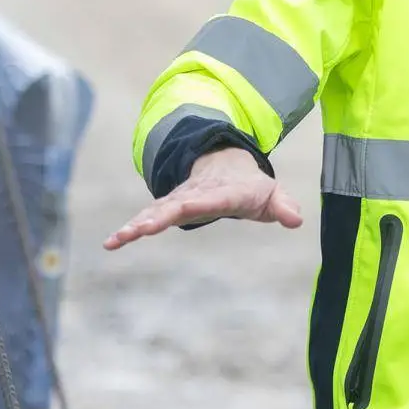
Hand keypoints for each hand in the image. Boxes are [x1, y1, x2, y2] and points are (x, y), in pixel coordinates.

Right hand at [104, 147, 301, 249]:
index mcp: (224, 192)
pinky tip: (111, 243)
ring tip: (117, 240)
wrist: (227, 165)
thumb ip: (283, 206)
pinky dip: (130, 228)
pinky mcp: (168, 208)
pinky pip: (147, 218)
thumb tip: (296, 220)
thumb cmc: (250, 186)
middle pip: (175, 206)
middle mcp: (196, 194)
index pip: (211, 199)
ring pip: (155, 211)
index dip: (199, 203)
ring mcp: (179, 200)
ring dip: (136, 225)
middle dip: (157, 217)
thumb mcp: (271, 194)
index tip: (185, 208)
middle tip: (138, 230)